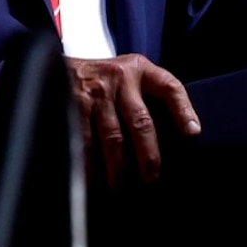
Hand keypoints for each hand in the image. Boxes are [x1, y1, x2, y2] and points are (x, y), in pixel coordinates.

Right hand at [64, 53, 199, 184]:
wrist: (53, 59)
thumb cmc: (102, 80)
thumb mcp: (128, 76)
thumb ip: (148, 99)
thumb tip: (180, 139)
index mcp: (140, 70)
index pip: (168, 87)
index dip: (182, 110)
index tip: (193, 134)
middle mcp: (118, 78)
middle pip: (141, 121)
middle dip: (147, 156)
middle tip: (151, 180)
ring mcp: (94, 91)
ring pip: (112, 136)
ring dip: (118, 167)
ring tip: (120, 188)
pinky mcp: (70, 104)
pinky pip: (83, 140)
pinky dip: (88, 163)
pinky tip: (92, 179)